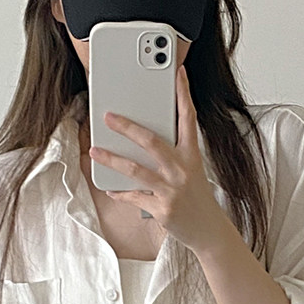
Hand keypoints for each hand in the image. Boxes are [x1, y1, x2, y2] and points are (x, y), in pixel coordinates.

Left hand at [91, 61, 233, 256]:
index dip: (183, 93)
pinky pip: (134, 196)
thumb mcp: (191, 170)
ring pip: (135, 170)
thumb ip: (173, 153)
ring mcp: (171, 189)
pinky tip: (110, 187)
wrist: (208, 231)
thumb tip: (143, 138)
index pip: (188, 118)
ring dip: (111, 159)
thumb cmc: (196, 197)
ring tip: (94, 151)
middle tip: (108, 116)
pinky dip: (120, 192)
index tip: (178, 72)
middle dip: (127, 127)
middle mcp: (182, 169)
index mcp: (192, 155)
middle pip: (151, 141)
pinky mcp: (161, 209)